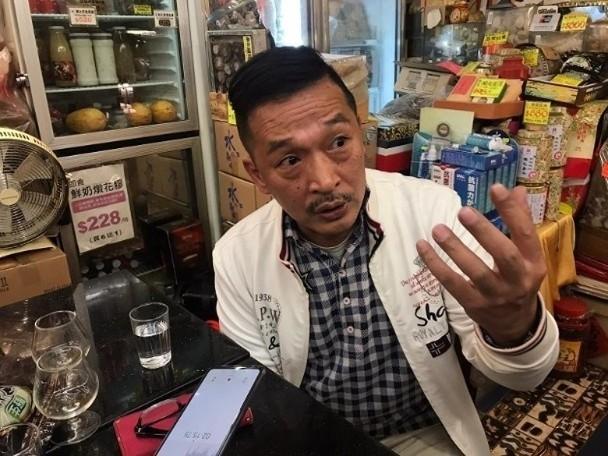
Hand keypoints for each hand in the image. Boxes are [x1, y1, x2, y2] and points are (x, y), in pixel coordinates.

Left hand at [415, 184, 545, 345]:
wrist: (515, 324)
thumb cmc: (518, 278)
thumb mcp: (527, 254)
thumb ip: (520, 222)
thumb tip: (516, 189)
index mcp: (533, 262)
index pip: (525, 234)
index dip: (512, 211)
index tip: (496, 188)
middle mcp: (518, 279)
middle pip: (503, 254)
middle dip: (483, 232)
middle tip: (463, 211)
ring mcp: (495, 295)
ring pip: (475, 272)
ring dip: (455, 249)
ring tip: (437, 229)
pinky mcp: (474, 304)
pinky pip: (452, 283)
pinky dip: (436, 265)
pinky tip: (422, 247)